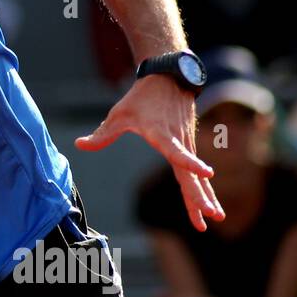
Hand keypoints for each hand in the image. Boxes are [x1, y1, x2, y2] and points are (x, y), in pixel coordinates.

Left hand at [75, 74, 225, 231]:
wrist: (168, 79)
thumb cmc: (141, 98)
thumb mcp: (119, 115)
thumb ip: (102, 135)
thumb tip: (79, 145)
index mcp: (161, 133)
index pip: (177, 151)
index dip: (190, 162)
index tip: (206, 173)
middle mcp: (178, 140)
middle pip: (190, 172)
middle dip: (201, 194)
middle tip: (212, 215)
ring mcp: (187, 144)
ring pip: (196, 175)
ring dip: (206, 196)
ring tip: (217, 217)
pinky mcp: (190, 146)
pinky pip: (196, 172)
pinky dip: (204, 188)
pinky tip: (209, 204)